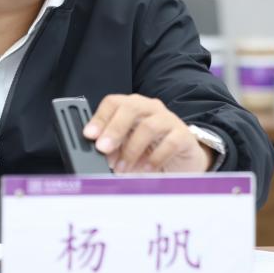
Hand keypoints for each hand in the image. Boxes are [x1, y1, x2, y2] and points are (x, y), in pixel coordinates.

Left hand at [82, 94, 212, 172]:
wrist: (181, 160)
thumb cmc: (150, 150)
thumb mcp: (126, 147)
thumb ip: (112, 147)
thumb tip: (96, 154)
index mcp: (132, 107)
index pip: (113, 102)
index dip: (100, 117)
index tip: (89, 135)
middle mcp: (150, 108)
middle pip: (130, 108)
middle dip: (114, 129)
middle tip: (103, 149)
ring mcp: (168, 120)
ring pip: (148, 126)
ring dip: (131, 150)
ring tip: (122, 168)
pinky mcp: (184, 135)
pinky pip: (169, 143)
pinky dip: (154, 159)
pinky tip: (145, 169)